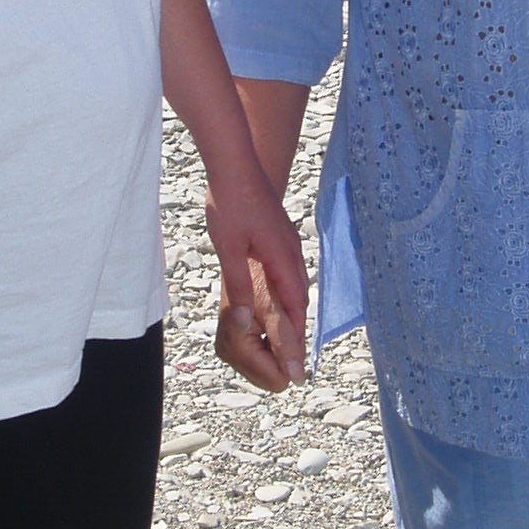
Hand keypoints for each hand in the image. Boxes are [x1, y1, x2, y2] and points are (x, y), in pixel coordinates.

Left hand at [208, 163, 308, 392]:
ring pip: (296, 287)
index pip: (294, 307)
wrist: (235, 162)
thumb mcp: (229, 247)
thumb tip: (243, 319)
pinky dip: (287, 295)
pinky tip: (280, 301)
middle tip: (295, 363)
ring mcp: (287, 243)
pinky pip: (288, 274)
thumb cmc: (230, 202)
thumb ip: (237, 284)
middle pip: (299, 301)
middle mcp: (291, 253)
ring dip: (293, 314)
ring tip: (290, 341)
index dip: (295, 338)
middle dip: (297, 332)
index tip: (297, 366)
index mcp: (282, 258)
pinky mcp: (279, 236)